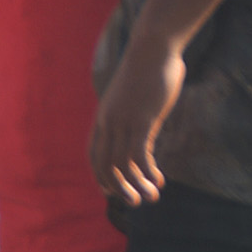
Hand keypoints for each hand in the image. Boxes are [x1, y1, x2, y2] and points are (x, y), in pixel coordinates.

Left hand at [92, 37, 182, 209]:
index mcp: (104, 117)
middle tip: (132, 203)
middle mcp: (109, 122)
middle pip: (104, 163)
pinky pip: (139, 153)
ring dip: (135, 185)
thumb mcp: (134, 97)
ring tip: (150, 198)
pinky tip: (158, 181)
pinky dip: (147, 172)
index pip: (93, 153)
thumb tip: (142, 126)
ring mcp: (124, 120)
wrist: (152, 48)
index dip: (99, 174)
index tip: (108, 190)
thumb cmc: (147, 70)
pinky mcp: (143, 119)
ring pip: (122, 163)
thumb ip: (134, 115)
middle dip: (116, 187)